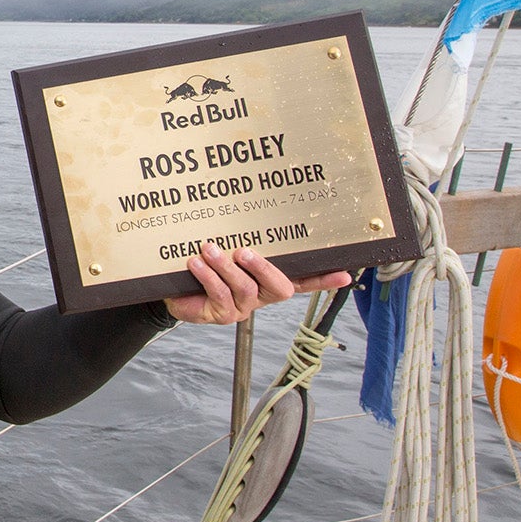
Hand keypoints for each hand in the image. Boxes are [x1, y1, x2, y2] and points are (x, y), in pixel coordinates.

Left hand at [162, 244, 352, 326]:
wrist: (176, 290)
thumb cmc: (206, 266)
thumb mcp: (225, 250)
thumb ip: (242, 237)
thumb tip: (244, 207)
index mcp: (269, 280)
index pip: (303, 280)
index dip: (323, 279)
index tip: (344, 274)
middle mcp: (261, 295)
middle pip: (279, 288)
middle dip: (263, 268)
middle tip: (243, 252)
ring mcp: (243, 307)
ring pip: (245, 288)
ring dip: (226, 267)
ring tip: (210, 249)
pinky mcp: (222, 314)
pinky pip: (220, 295)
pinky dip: (208, 276)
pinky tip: (196, 263)